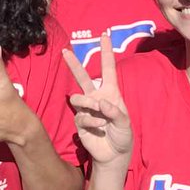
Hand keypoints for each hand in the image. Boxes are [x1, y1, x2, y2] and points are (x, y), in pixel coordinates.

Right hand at [62, 34, 132, 165]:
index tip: (104, 36)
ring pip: (78, 98)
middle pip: (82, 77)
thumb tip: (101, 103)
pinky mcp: (79, 121)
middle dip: (73, 64)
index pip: (108, 69)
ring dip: (89, 105)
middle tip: (64, 52)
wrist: (113, 154)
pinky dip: (92, 121)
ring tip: (100, 116)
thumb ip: (115, 112)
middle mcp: (96, 97)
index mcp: (110, 93)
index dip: (106, 53)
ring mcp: (86, 109)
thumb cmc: (122, 136)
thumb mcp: (125, 124)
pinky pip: (81, 116)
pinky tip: (99, 128)